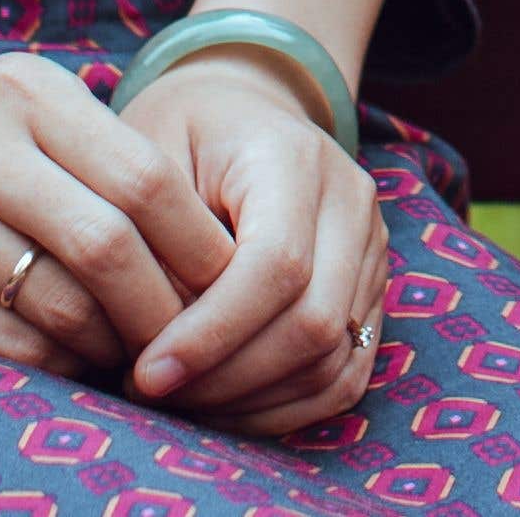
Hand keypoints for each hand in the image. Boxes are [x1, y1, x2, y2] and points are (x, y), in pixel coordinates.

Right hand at [0, 49, 235, 381]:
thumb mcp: (25, 100)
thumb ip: (104, 146)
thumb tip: (214, 238)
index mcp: (23, 89)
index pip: (142, 175)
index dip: (196, 241)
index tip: (231, 279)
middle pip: (106, 244)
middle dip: (166, 303)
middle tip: (198, 333)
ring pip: (59, 304)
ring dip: (116, 341)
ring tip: (146, 349)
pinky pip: (8, 343)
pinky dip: (62, 362)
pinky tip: (84, 359)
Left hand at [108, 49, 392, 435]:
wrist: (238, 111)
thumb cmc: (177, 134)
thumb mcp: (147, 155)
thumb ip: (157, 242)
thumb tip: (153, 343)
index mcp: (293, 156)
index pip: (276, 265)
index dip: (212, 333)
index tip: (147, 372)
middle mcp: (350, 200)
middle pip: (315, 323)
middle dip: (229, 379)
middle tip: (155, 393)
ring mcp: (372, 247)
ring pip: (335, 360)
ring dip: (254, 402)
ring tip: (183, 402)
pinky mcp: (372, 289)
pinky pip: (347, 375)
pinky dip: (287, 408)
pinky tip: (226, 407)